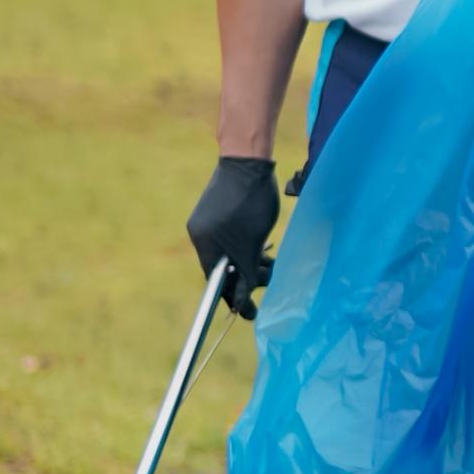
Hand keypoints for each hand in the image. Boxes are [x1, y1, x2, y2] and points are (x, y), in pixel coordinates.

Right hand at [186, 156, 278, 316]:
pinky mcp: (219, 210)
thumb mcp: (251, 243)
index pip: (217, 282)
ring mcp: (209, 221)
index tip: (249, 313)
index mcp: (204, 244)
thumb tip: (241, 299)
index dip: (234, 299)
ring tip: (271, 262)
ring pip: (231, 252)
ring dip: (252, 261)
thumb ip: (245, 271)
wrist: (247, 160)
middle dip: (247, 277)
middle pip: (224, 267)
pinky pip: (233, 238)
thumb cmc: (250, 203)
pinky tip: (265, 247)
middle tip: (270, 277)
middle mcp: (201, 234)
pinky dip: (248, 246)